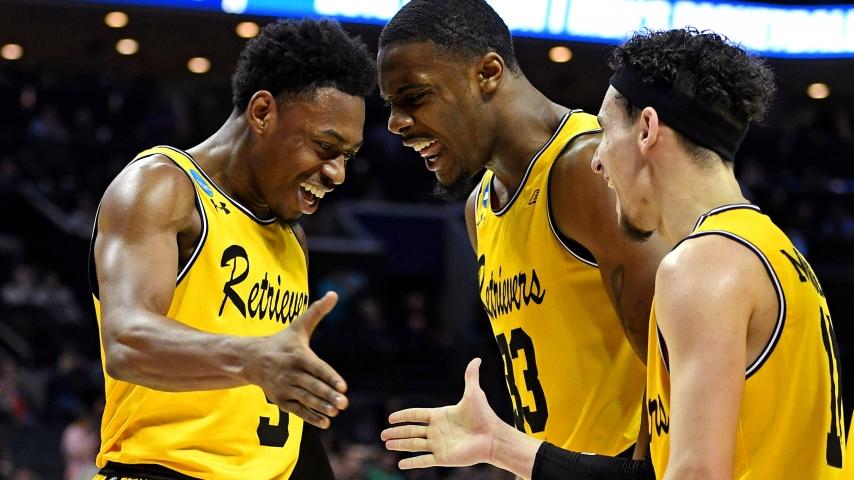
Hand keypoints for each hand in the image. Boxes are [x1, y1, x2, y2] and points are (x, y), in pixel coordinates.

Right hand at [247, 291, 347, 428]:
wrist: (251, 359)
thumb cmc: (281, 342)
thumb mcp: (298, 326)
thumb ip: (317, 312)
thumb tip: (334, 293)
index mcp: (298, 355)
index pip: (317, 368)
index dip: (330, 377)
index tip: (344, 386)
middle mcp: (291, 372)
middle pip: (313, 386)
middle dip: (328, 395)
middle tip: (344, 402)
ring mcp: (285, 388)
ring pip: (306, 399)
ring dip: (321, 407)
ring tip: (336, 411)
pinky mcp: (280, 400)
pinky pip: (297, 411)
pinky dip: (311, 417)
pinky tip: (326, 422)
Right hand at [381, 358, 502, 468]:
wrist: (493, 437)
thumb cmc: (484, 415)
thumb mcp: (474, 393)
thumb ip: (471, 376)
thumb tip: (477, 358)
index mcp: (440, 416)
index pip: (417, 415)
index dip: (403, 416)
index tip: (390, 418)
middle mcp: (437, 431)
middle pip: (411, 431)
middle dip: (396, 432)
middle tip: (382, 434)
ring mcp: (439, 445)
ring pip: (414, 445)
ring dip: (400, 445)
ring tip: (387, 444)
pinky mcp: (442, 458)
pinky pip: (423, 461)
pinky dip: (412, 463)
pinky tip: (400, 465)